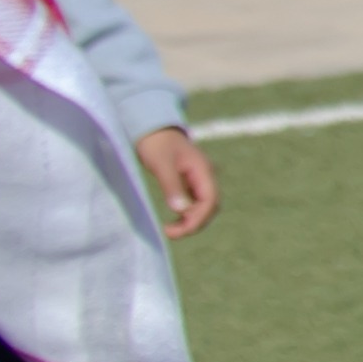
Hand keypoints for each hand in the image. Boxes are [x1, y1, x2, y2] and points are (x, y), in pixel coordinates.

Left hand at [136, 127, 221, 242]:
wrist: (152, 129)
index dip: (198, 219)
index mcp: (203, 170)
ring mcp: (199, 180)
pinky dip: (187, 214)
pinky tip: (174, 219)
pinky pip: (195, 203)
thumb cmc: (156, 144)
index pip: (210, 201)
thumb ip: (172, 186)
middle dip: (194, 223)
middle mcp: (205, 176)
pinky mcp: (190, 183)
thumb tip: (181, 210)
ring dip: (191, 221)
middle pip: (210, 207)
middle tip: (170, 232)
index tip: (177, 230)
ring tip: (170, 229)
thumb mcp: (161, 164)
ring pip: (204, 207)